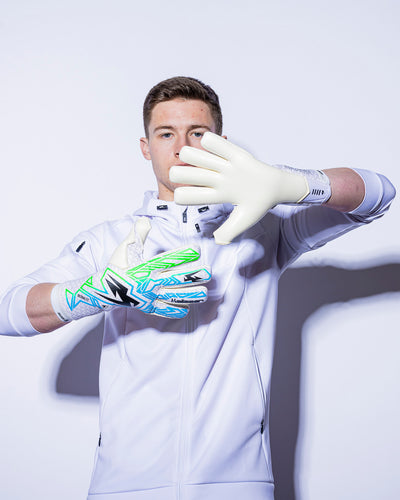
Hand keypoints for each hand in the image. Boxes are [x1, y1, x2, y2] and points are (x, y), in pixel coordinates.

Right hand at [51, 218, 210, 320]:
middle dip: (194, 276)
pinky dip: (175, 310)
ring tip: (204, 294)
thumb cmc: (117, 266)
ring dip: (191, 296)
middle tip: (209, 272)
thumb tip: (144, 220)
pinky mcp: (148, 307)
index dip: (183, 254)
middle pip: (176, 280)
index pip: (168, 260)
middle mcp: (150, 283)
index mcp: (146, 267)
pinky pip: (164, 311)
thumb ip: (137, 234)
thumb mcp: (125, 248)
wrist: (103, 289)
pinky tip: (187, 308)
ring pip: (175, 297)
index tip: (197, 249)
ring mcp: (150, 296)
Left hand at [170, 132, 308, 244]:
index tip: (184, 196)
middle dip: (180, 174)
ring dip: (190, 156)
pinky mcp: (235, 154)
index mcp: (216, 194)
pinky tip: (211, 146)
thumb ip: (230, 232)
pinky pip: (214, 143)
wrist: (274, 188)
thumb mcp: (244, 220)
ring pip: (194, 156)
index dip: (182, 196)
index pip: (188, 196)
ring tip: (194, 158)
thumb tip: (217, 241)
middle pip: (185, 174)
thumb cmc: (257, 204)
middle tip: (183, 175)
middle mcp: (216, 178)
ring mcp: (224, 165)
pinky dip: (209, 143)